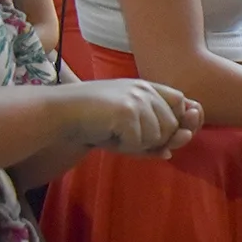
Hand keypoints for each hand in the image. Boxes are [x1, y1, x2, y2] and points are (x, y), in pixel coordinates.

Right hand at [59, 79, 197, 156]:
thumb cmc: (94, 123)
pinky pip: (139, 142)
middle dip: (154, 140)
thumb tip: (170, 152)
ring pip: (158, 136)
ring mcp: (137, 99)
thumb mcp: (127, 130)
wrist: (60, 114)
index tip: (167, 134)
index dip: (179, 121)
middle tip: (126, 136)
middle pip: (172, 124)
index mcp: (147, 88)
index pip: (180, 102)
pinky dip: (124, 147)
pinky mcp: (127, 111)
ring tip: (114, 134)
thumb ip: (151, 139)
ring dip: (137, 144)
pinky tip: (107, 136)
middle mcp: (145, 90)